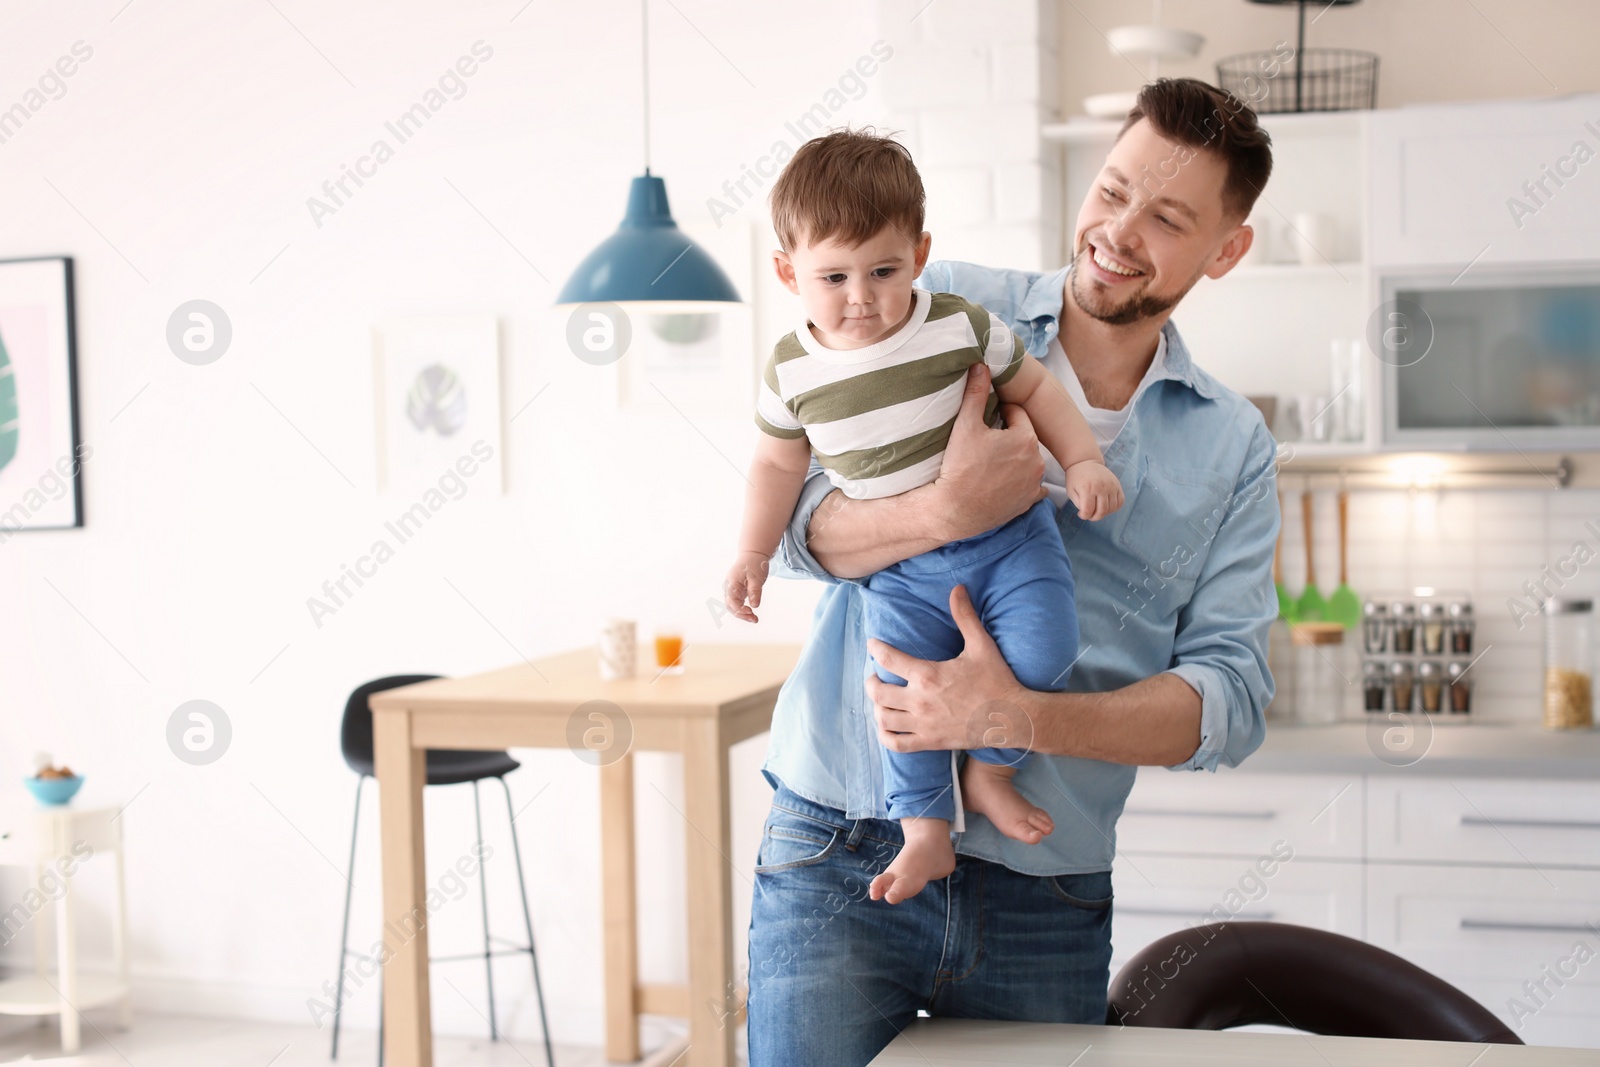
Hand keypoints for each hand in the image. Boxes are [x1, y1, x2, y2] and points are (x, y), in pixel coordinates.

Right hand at [723, 551, 770, 622]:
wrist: (753, 554)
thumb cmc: (754, 564)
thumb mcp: (757, 578)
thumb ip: (755, 592)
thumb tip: (754, 606)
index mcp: (732, 582)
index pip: (731, 601)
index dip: (739, 609)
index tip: (751, 611)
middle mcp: (729, 586)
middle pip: (730, 606)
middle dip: (741, 615)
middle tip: (755, 620)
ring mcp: (731, 589)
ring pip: (733, 606)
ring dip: (742, 614)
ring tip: (754, 619)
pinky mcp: (736, 591)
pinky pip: (737, 603)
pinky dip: (743, 609)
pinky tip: (752, 613)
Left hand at [867, 585, 1034, 751]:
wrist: (1012, 717)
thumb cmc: (996, 680)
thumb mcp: (981, 645)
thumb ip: (965, 616)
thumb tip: (958, 588)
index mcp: (928, 675)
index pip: (888, 658)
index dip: (876, 648)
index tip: (873, 644)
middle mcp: (920, 701)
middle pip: (878, 692)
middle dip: (871, 682)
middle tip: (876, 676)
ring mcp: (923, 725)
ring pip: (883, 718)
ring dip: (877, 708)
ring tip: (882, 700)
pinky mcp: (930, 742)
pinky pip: (896, 744)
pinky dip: (886, 735)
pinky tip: (888, 726)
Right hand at [928, 364, 1047, 541]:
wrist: (953, 510)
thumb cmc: (959, 467)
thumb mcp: (965, 425)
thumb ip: (975, 393)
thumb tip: (981, 365)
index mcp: (1025, 438)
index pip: (1017, 414)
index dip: (999, 415)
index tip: (986, 422)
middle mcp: (1036, 461)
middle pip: (1024, 438)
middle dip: (1009, 437)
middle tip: (986, 444)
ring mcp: (1034, 484)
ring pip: (1028, 462)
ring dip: (1016, 459)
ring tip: (992, 464)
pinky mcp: (1028, 503)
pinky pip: (1031, 487)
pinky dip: (1021, 483)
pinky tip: (1005, 483)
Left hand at [1065, 459, 1123, 520]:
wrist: (1085, 462)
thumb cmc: (1076, 478)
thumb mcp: (1071, 491)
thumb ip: (1079, 504)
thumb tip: (1088, 513)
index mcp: (1087, 489)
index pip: (1088, 511)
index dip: (1084, 516)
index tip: (1081, 514)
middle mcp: (1101, 487)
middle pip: (1101, 512)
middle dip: (1094, 517)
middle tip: (1089, 514)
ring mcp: (1111, 486)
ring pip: (1112, 508)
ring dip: (1104, 513)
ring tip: (1097, 509)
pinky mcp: (1117, 485)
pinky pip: (1120, 502)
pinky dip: (1114, 507)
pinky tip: (1106, 505)